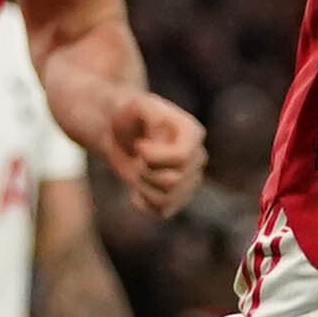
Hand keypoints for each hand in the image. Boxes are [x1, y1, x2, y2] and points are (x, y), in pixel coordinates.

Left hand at [97, 91, 206, 218]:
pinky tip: (135, 191)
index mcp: (193, 133)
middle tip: (135, 157)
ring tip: (135, 171)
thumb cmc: (129, 115)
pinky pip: (162, 211)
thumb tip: (160, 138)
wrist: (121, 130)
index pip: (183, 158)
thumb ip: (149, 112)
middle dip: (145, 172)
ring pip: (167, 198)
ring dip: (142, 187)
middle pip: (174, 181)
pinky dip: (143, 203)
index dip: (155, 157)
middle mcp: (197, 158)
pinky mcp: (177, 198)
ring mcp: (189, 180)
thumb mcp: (136, 105)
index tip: (138, 146)